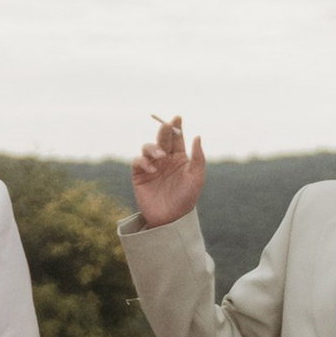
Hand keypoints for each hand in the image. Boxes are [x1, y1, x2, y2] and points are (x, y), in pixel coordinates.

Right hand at [132, 115, 205, 229]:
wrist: (171, 218)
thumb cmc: (187, 198)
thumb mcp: (197, 178)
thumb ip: (198, 158)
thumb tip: (197, 136)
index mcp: (180, 157)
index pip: (177, 138)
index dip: (176, 126)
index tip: (177, 118)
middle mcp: (165, 159)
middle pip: (162, 139)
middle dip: (164, 131)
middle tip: (167, 126)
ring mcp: (151, 166)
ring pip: (148, 147)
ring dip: (153, 148)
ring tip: (161, 156)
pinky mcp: (139, 175)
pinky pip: (137, 161)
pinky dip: (143, 161)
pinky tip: (152, 169)